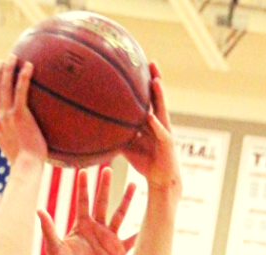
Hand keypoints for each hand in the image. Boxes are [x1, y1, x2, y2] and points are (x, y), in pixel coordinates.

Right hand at [0, 58, 46, 164]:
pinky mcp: (18, 115)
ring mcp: (7, 117)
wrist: (26, 168)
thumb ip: (20, 143)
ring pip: (4, 87)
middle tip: (2, 61)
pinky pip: (20, 91)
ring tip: (13, 57)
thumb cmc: (26, 166)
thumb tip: (31, 141)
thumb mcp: (18, 154)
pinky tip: (29, 65)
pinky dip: (23, 76)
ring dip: (7, 69)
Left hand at [39, 168, 136, 254]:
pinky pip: (131, 240)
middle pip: (102, 202)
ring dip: (126, 200)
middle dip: (105, 186)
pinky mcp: (118, 252)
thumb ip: (49, 229)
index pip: (83, 202)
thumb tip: (39, 210)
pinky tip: (147, 223)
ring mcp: (108, 239)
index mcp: (81, 226)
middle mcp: (96, 229)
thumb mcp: (54, 248)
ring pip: (120, 215)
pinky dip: (139, 233)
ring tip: (133, 184)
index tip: (83, 171)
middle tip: (108, 168)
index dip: (83, 187)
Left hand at [121, 64, 181, 198]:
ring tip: (155, 82)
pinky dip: (156, 125)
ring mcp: (165, 131)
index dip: (145, 82)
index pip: (148, 98)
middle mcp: (159, 122)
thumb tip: (97, 128)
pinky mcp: (167, 144)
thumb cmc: (145, 162)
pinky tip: (151, 117)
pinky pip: (161, 133)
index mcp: (151, 121)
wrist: (160, 180)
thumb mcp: (127, 146)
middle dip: (156, 80)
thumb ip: (117, 135)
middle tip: (151, 62)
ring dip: (159, 96)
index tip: (139, 65)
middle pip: (157, 98)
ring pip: (162, 110)